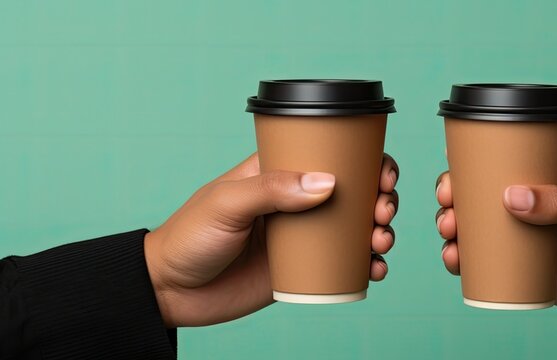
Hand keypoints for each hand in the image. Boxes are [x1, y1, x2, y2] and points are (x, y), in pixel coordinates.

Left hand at [145, 152, 398, 327]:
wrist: (171, 292)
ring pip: (357, 228)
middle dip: (382, 198)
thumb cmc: (189, 236)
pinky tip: (375, 269)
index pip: (331, 155)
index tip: (382, 173)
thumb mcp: (226, 203)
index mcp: (280, 174)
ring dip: (380, 232)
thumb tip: (328, 183)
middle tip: (382, 212)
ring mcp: (303, 237)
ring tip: (380, 243)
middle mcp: (298, 202)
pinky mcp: (304, 271)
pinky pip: (345, 266)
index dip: (366, 160)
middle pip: (355, 192)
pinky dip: (367, 266)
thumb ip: (272, 190)